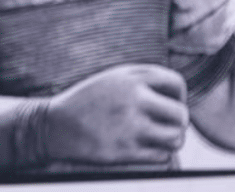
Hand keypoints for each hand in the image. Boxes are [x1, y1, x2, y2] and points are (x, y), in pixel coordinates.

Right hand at [43, 64, 187, 164]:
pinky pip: (161, 156)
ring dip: (171, 140)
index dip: (179, 95)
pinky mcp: (124, 151)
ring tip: (160, 139)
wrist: (53, 125)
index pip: (176, 83)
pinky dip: (158, 154)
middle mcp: (133, 100)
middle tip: (167, 126)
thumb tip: (179, 95)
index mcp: (131, 78)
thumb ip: (143, 79)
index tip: (169, 103)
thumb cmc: (88, 101)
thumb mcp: (112, 78)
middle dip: (178, 122)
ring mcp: (129, 127)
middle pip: (181, 115)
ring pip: (176, 138)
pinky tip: (144, 148)